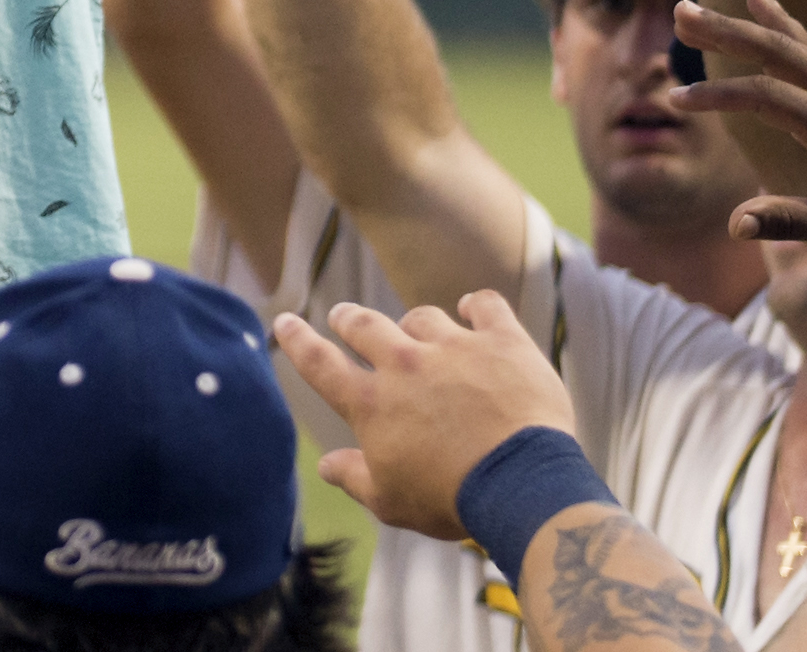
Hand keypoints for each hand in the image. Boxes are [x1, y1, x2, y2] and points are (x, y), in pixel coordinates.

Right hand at [272, 291, 581, 543]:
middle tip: (345, 317)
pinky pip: (485, 306)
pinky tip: (472, 308)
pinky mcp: (502, 342)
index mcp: (372, 403)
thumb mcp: (391, 501)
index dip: (297, 340)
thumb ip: (354, 478)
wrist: (521, 484)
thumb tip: (325, 466)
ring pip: (423, 318)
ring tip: (417, 329)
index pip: (320, 363)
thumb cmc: (452, 499)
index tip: (285, 322)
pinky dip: (476, 305)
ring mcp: (455, 347)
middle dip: (349, 319)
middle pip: (365, 326)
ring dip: (415, 324)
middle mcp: (405, 365)